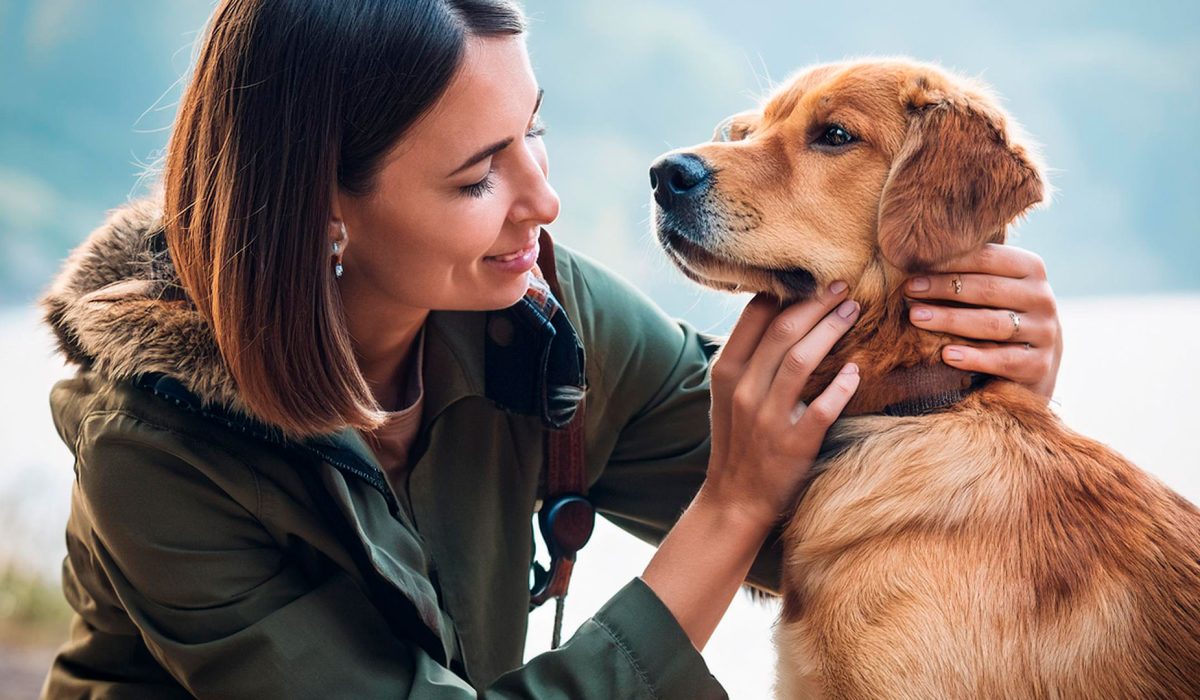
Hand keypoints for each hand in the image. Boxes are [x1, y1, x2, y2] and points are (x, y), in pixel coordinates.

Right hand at [701, 284, 860, 530]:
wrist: (735, 498)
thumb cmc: (737, 438)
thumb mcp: (728, 392)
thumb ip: (748, 355)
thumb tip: (777, 307)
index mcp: (727, 371)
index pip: (754, 316)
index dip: (786, 290)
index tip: (811, 276)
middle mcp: (744, 390)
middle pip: (784, 331)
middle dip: (817, 303)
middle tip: (843, 286)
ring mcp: (768, 417)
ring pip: (802, 360)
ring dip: (831, 330)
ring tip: (853, 311)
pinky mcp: (794, 443)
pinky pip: (823, 407)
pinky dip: (842, 387)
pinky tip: (855, 371)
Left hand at [904, 244, 1062, 399]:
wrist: (1034, 363)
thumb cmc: (999, 314)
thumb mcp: (991, 290)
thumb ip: (967, 273)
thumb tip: (915, 259)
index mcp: (1032, 269)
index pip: (989, 258)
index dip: (950, 261)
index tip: (913, 268)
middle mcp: (1043, 298)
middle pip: (989, 289)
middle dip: (944, 288)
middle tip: (909, 291)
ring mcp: (1044, 333)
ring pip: (993, 324)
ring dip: (951, 320)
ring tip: (917, 317)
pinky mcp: (1039, 365)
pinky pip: (1002, 360)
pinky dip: (974, 357)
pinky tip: (947, 354)